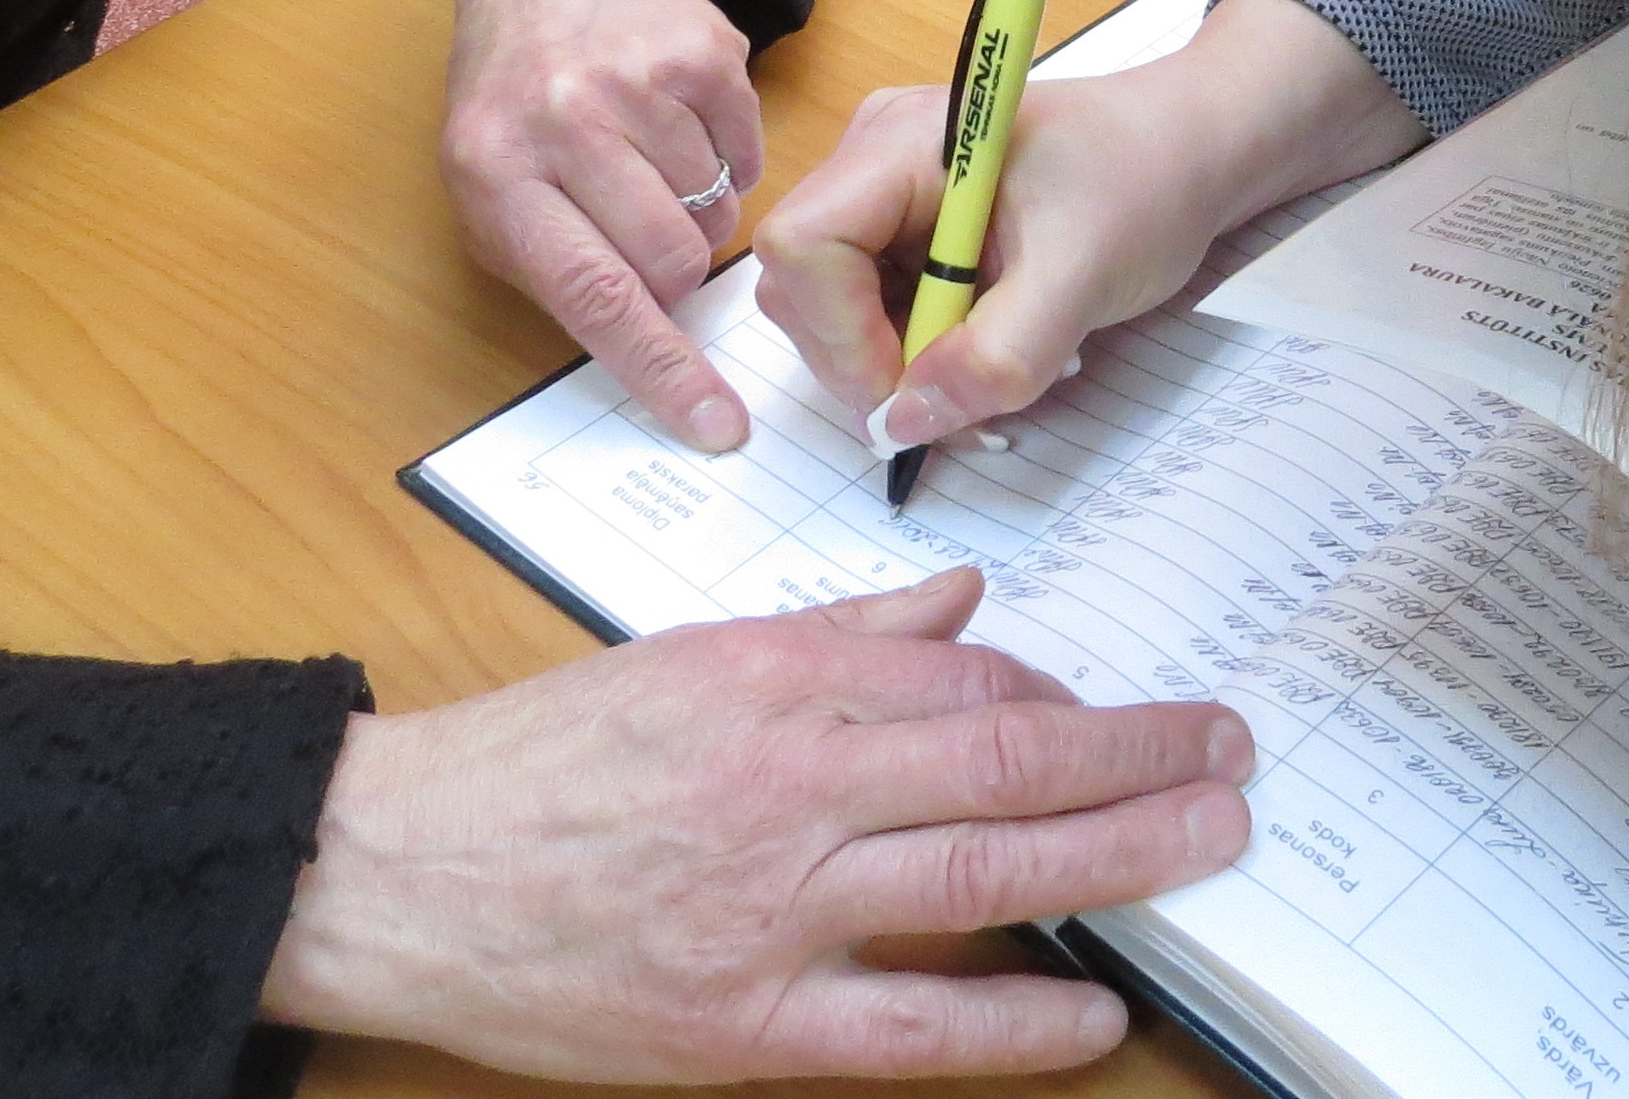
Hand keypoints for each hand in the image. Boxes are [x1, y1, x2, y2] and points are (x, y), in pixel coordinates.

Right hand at [258, 568, 1255, 1079]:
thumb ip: (839, 634)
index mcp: (774, 685)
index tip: (1126, 714)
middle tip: (1234, 750)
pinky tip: (1096, 1010)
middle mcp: (790, 785)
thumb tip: (963, 600)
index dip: (1066, 699)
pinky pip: (908, 1028)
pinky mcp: (743, 1025)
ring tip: (1217, 838)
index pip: (967, 681)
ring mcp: (773, 911)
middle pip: (1008, 762)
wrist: (394, 873)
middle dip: (1143, 755)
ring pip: (984, 873)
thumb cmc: (536, 760)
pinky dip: (1013, 1021)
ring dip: (1122, 856)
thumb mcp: (689, 656)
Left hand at [447, 0, 766, 446]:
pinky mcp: (702, 51)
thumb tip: (643, 349)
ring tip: (653, 162)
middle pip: (669, 260)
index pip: (592, 294)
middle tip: (648, 233)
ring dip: (697, 211)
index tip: (715, 423)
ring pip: (714, 215)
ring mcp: (635, 79)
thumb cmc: (518, 95)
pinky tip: (682, 124)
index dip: (659, 368)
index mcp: (495, 171)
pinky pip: (748, 159)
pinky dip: (727, 161)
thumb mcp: (488, 184)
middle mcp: (562, 120)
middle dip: (672, 271)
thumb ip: (551, 267)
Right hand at [757, 0, 1421, 449]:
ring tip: (997, 380)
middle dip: (872, 366)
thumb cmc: (1148, 180)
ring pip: (835, 310)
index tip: (915, 392)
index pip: (804, 246)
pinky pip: (876, 309)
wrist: (1194, 145)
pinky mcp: (907, 228)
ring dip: (903, 368)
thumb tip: (903, 424)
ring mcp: (885, 194)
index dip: (840, 336)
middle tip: (967, 410)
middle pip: (805, 287)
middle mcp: (874, 159)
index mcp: (904, 142)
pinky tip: (992, 353)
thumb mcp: (1084, 275)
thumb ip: (995, 356)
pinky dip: (923, 353)